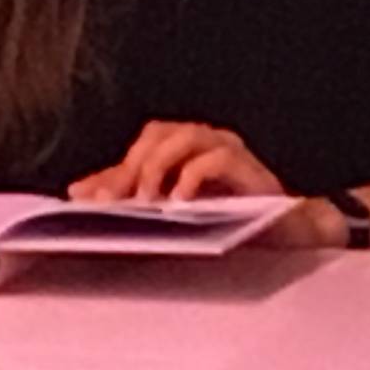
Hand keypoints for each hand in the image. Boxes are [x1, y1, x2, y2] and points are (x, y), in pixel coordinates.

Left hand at [69, 120, 325, 243]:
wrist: (290, 236)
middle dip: (131, 167)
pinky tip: (179, 201)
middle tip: (115, 202)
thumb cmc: (232, 221)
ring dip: (157, 167)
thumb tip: (80, 192)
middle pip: (158, 134)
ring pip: (185, 136)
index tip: (85, 199)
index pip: (140, 146)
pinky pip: (217, 159)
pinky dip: (192, 176)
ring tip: (145, 201)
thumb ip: (131, 197)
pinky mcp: (251, 170)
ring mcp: (231, 151)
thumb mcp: (172, 212)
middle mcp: (207, 142)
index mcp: (187, 149)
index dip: (112, 171)